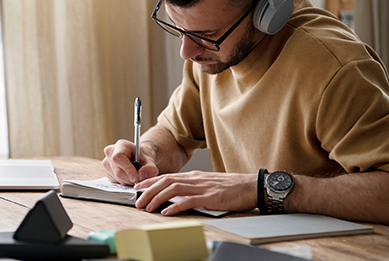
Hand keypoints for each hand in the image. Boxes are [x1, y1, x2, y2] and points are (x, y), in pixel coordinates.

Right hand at [102, 139, 158, 185]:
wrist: (139, 159)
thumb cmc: (143, 158)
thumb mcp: (150, 161)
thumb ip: (150, 168)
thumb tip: (141, 176)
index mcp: (121, 145)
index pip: (118, 157)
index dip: (127, 169)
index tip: (135, 178)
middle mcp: (110, 152)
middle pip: (117, 171)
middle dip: (129, 179)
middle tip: (139, 180)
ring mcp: (106, 162)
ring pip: (116, 178)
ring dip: (127, 181)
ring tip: (134, 175)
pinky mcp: (106, 171)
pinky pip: (114, 181)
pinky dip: (123, 182)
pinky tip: (128, 176)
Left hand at [134, 171, 257, 214]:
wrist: (251, 186)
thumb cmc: (231, 187)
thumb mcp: (207, 183)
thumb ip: (192, 187)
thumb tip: (176, 195)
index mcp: (194, 176)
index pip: (167, 176)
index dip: (150, 182)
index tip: (138, 188)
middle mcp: (195, 179)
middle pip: (165, 181)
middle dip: (148, 191)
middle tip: (137, 201)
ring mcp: (202, 187)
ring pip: (173, 189)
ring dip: (157, 198)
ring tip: (147, 207)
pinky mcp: (210, 197)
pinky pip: (188, 200)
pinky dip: (175, 206)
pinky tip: (166, 212)